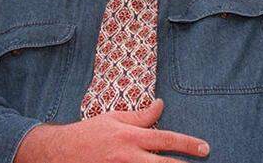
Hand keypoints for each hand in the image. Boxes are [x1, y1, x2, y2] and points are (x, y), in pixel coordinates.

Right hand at [15, 99, 209, 162]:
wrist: (59, 153)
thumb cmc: (88, 134)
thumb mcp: (113, 118)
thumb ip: (140, 116)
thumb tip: (161, 105)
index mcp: (129, 137)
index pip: (165, 139)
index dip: (187, 144)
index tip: (204, 147)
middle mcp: (128, 157)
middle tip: (203, 159)